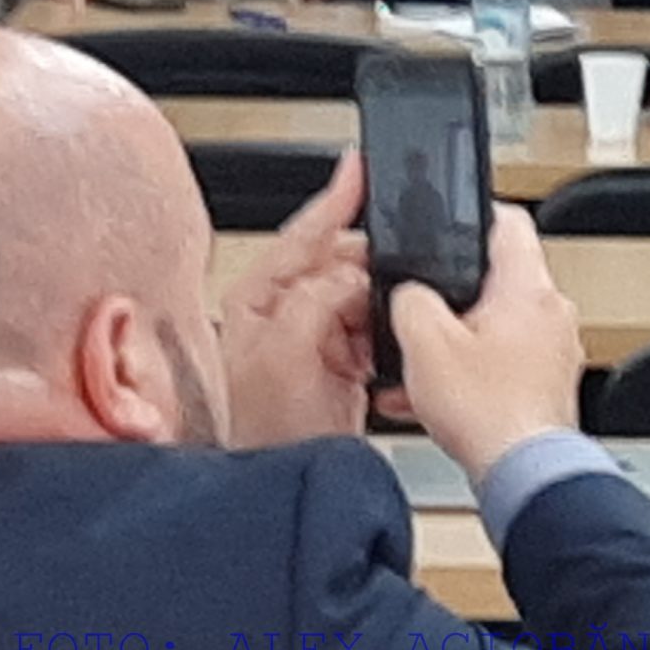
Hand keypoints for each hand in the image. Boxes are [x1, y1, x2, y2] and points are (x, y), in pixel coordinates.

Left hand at [219, 149, 371, 447]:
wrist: (286, 483)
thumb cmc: (263, 433)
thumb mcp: (284, 353)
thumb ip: (316, 298)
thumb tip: (353, 271)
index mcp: (257, 299)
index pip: (301, 233)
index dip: (334, 198)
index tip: (361, 167)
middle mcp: (282, 313)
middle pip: (339, 259)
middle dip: (370, 264)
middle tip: (392, 274)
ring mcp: (312, 337)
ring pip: (363, 292)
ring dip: (381, 302)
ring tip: (383, 326)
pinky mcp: (340, 362)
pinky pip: (375, 326)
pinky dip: (388, 331)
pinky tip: (387, 347)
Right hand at [392, 206, 584, 485]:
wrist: (522, 473)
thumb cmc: (489, 412)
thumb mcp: (426, 344)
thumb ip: (411, 301)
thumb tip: (408, 292)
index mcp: (529, 288)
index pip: (510, 222)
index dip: (476, 214)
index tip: (454, 219)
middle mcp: (552, 313)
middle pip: (499, 279)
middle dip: (456, 291)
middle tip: (424, 304)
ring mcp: (554, 349)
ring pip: (497, 326)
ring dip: (459, 339)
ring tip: (423, 360)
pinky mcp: (545, 384)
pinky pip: (503, 363)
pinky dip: (471, 371)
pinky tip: (435, 395)